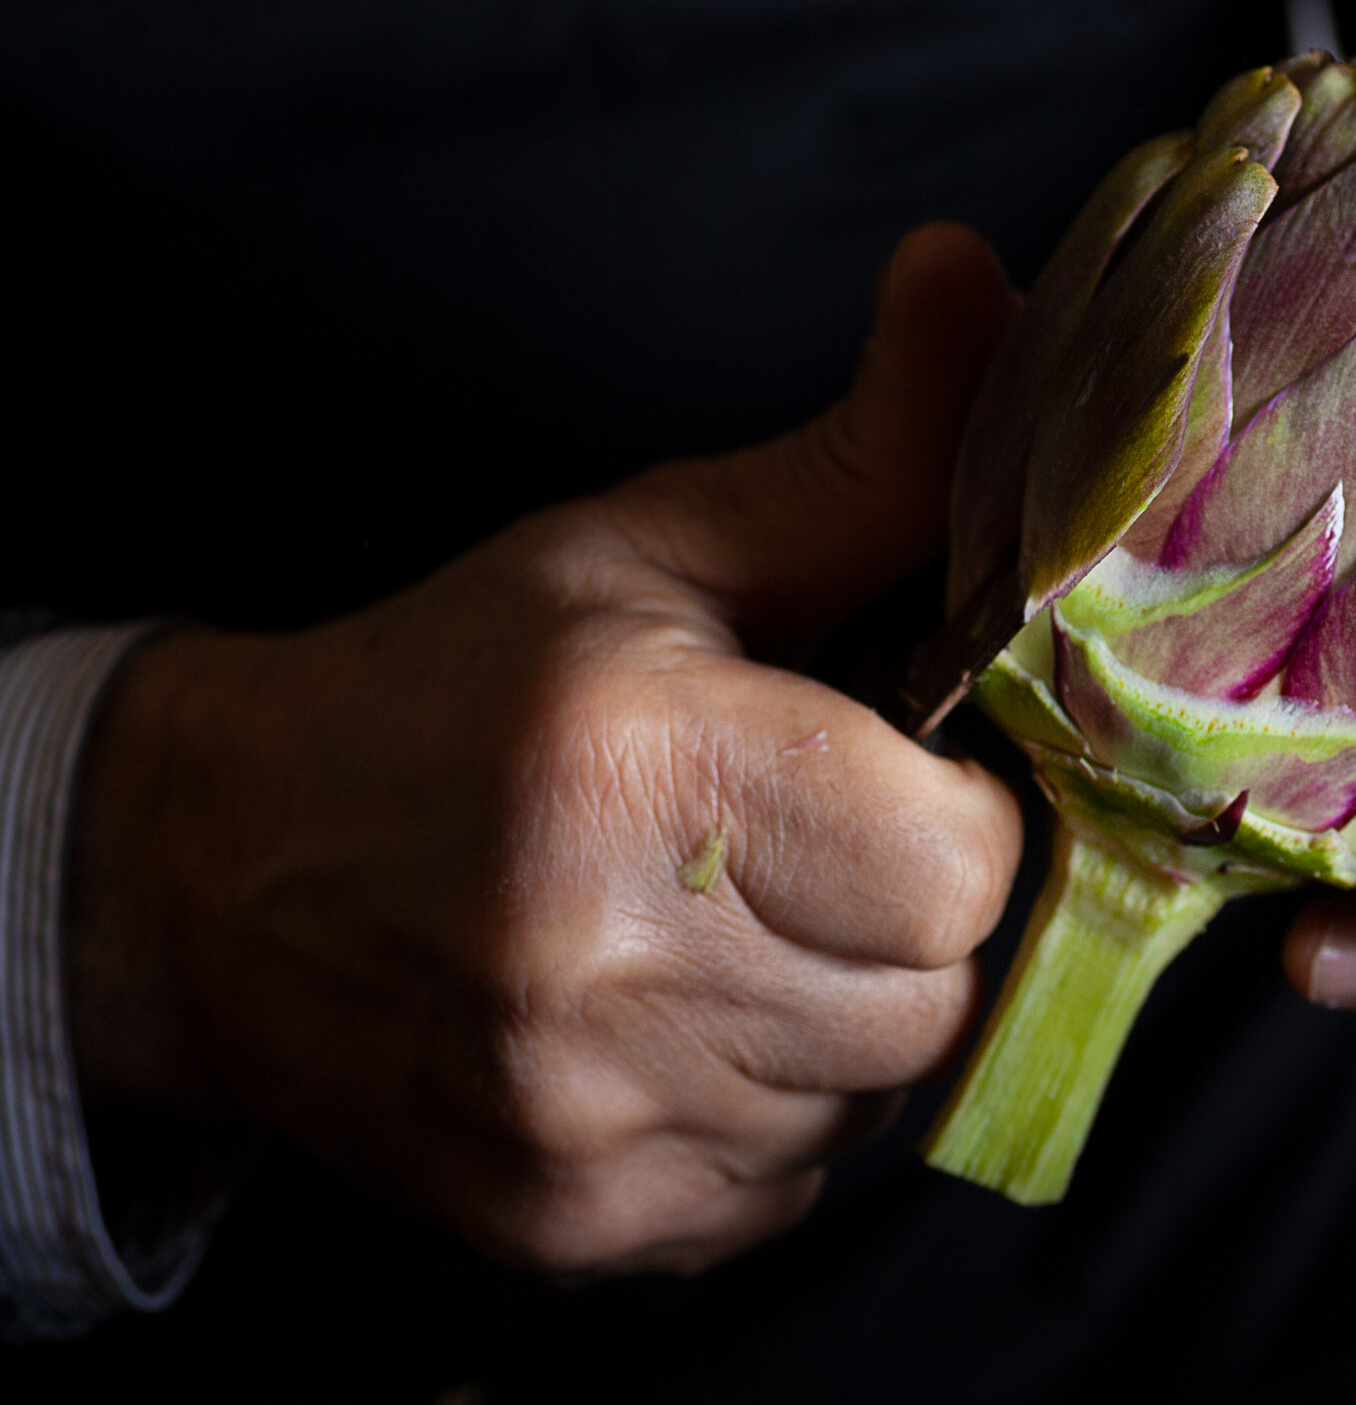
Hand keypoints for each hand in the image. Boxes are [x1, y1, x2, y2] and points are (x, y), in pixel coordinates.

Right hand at [65, 225, 1023, 1274]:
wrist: (226, 872)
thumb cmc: (464, 684)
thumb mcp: (657, 543)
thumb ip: (863, 448)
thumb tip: (979, 275)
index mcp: (644, 766)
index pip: (961, 868)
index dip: (959, 818)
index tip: (894, 772)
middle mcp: (608, 966)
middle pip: (936, 997)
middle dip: (914, 916)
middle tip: (816, 844)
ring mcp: (586, 1125)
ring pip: (875, 1098)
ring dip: (849, 1013)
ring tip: (741, 923)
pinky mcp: (577, 1230)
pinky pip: (792, 1184)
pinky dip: (777, 1105)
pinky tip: (688, 1019)